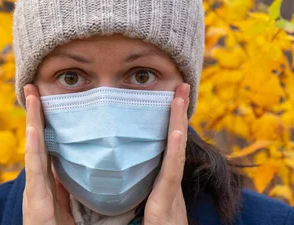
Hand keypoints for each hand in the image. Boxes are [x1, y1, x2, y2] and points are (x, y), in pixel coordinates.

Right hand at [22, 84, 74, 224]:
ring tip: (32, 97)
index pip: (48, 147)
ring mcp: (33, 192)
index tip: (46, 100)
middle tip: (33, 87)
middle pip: (37, 142)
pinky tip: (34, 129)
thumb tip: (83, 171)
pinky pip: (35, 170)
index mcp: (48, 185)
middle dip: (35, 115)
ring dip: (32, 122)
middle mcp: (38, 184)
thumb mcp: (72, 210)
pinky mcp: (33, 202)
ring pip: (33, 150)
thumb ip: (72, 191)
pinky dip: (33, 148)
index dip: (46, 123)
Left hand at [143, 83, 189, 224]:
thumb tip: (112, 167)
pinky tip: (177, 132)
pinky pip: (171, 173)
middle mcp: (169, 182)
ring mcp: (170, 191)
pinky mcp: (165, 202)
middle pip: (174, 141)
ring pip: (176, 151)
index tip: (171, 98)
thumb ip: (130, 188)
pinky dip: (176, 151)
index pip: (165, 146)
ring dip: (179, 122)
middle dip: (178, 113)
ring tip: (181, 96)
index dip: (170, 122)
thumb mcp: (139, 206)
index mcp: (162, 182)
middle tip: (181, 85)